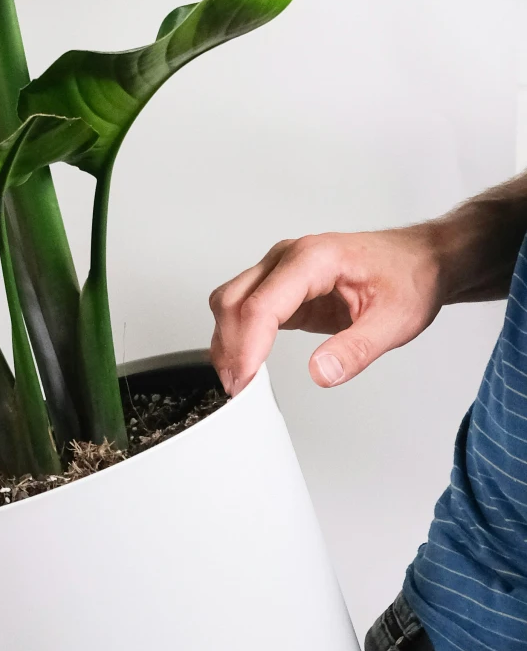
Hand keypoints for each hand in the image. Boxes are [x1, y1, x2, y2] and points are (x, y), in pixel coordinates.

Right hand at [209, 225, 450, 395]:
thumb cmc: (410, 279)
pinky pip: (244, 308)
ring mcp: (280, 270)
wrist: (421, 260)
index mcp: (315, 258)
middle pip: (234, 300)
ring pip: (231, 302)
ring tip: (239, 383)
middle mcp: (288, 258)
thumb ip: (356, 348)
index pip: (262, 304)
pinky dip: (238, 337)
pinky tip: (247, 364)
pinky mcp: (281, 286)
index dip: (248, 346)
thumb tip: (320, 373)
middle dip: (229, 348)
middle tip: (238, 392)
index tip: (246, 383)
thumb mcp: (395, 321)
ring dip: (228, 342)